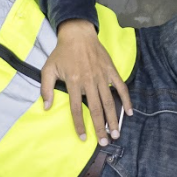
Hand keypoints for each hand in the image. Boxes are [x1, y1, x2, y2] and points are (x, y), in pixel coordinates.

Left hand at [40, 20, 130, 144]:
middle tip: (105, 142)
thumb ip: (46, 89)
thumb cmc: (62, 52)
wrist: (78, 34)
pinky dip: (126, 99)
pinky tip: (129, 112)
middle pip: (95, 109)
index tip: (83, 138)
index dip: (80, 124)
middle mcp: (89, 81)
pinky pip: (121, 87)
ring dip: (113, 119)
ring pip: (109, 101)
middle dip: (100, 127)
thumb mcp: (48, 69)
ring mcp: (102, 76)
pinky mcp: (111, 71)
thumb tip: (47, 107)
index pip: (76, 109)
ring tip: (116, 133)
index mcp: (74, 82)